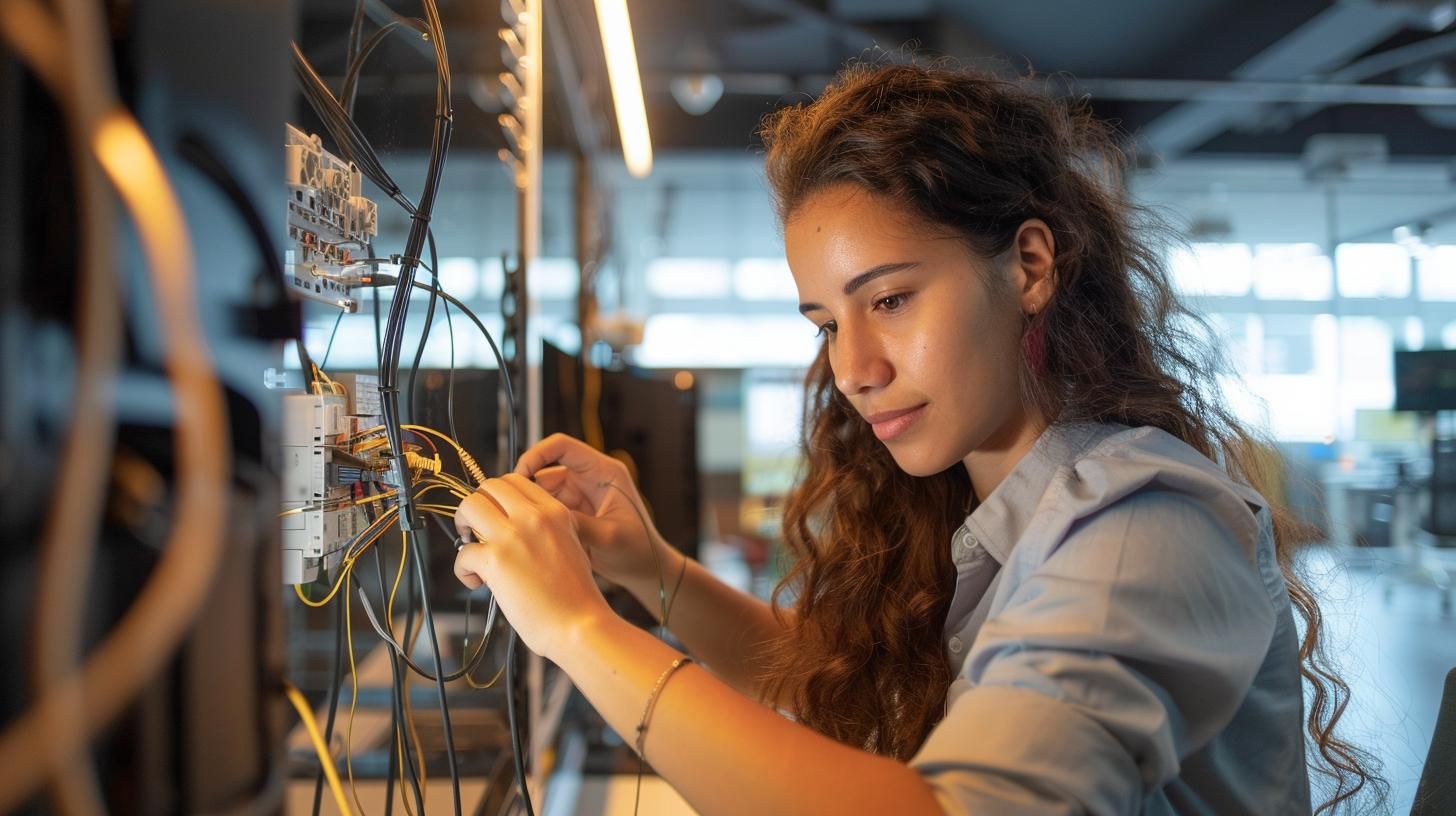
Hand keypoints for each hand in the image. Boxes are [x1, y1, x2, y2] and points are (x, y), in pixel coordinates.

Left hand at [452, 474, 613, 661]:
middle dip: (477, 505)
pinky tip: (477, 583)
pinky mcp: (495, 561)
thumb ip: (545, 529)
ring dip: (463, 525)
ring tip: (471, 548)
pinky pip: (463, 553)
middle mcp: (534, 516)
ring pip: (469, 505)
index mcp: (555, 512)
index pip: (515, 481)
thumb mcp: (571, 545)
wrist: (580, 625)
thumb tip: (512, 530)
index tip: (495, 516)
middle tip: (477, 529)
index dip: (498, 497)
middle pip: (489, 486)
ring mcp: (513, 536)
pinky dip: (463, 570)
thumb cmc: (576, 596)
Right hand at [513, 434, 669, 591]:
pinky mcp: (572, 512)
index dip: (537, 454)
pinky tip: (531, 535)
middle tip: (511, 509)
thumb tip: (544, 518)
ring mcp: (579, 496)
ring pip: (541, 492)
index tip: (519, 473)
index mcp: (604, 472)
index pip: (563, 447)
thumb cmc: (639, 550)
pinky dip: (537, 519)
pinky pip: (546, 509)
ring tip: (522, 527)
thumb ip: (577, 525)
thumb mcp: (609, 537)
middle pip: (545, 470)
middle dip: (527, 487)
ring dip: (531, 507)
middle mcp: (589, 479)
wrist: (646, 570)